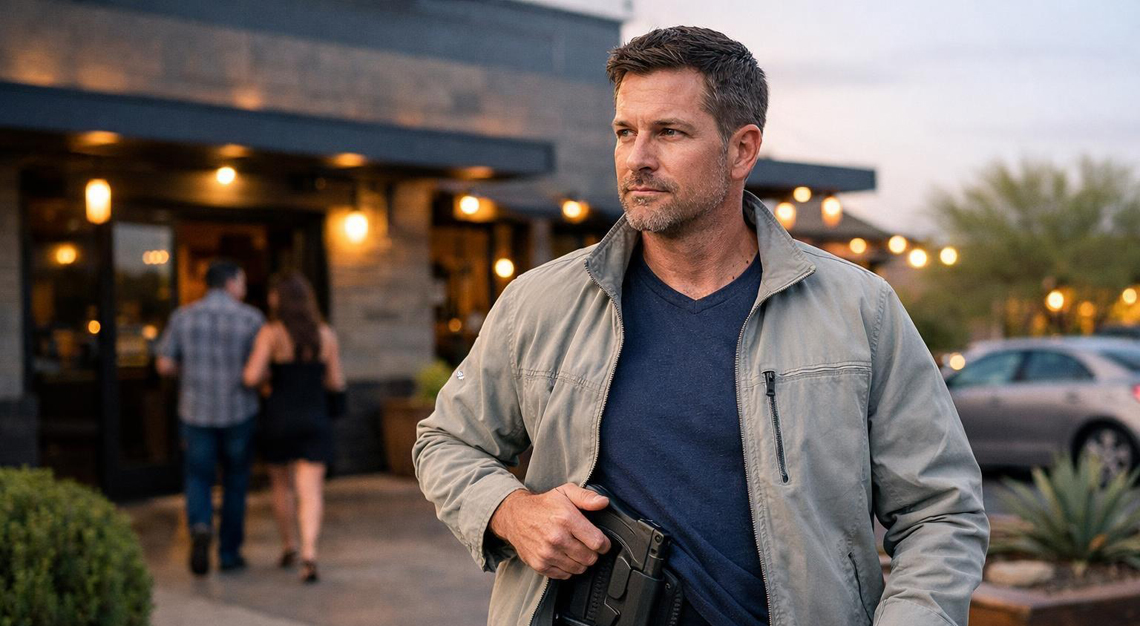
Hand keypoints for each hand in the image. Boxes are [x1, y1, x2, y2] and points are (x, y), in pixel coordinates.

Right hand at [489, 483, 611, 578]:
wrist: (514, 516)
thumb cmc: (543, 505)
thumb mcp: (565, 492)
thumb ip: (587, 497)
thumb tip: (604, 502)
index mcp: (566, 518)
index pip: (597, 542)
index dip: (604, 544)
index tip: (601, 541)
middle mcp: (556, 538)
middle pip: (590, 558)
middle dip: (592, 552)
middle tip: (585, 544)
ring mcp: (547, 553)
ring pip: (579, 569)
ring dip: (580, 561)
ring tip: (573, 548)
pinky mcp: (540, 565)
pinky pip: (564, 575)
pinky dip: (567, 568)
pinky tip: (563, 555)